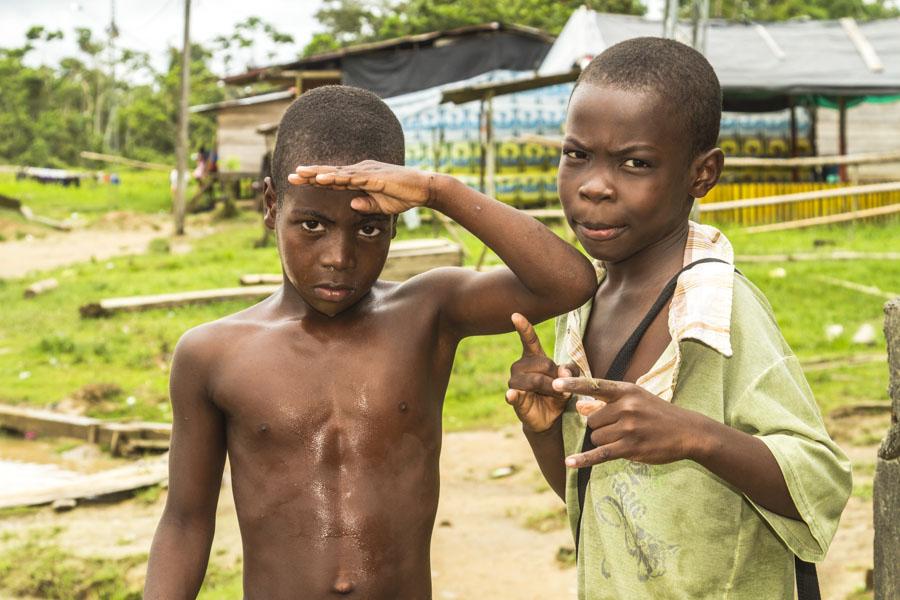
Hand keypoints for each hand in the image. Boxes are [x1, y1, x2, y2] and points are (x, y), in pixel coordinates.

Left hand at [288, 160, 435, 213]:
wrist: (424, 189)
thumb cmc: (404, 196)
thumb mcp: (381, 206)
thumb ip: (366, 205)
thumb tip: (352, 206)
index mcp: (361, 176)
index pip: (334, 178)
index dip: (316, 179)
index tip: (298, 180)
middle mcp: (361, 170)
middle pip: (330, 172)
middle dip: (310, 174)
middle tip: (290, 175)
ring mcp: (366, 171)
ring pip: (336, 172)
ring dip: (317, 174)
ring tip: (299, 174)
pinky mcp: (374, 176)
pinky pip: (350, 178)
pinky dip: (334, 178)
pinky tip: (321, 179)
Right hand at [506, 313, 576, 432]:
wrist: (550, 418)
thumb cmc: (558, 394)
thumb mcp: (570, 378)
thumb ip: (571, 370)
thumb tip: (562, 371)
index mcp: (533, 358)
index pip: (528, 340)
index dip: (523, 327)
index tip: (515, 315)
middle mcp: (520, 366)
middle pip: (543, 364)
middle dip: (557, 377)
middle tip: (561, 388)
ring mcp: (515, 382)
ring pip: (536, 380)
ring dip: (550, 390)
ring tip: (553, 396)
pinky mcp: (514, 398)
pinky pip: (514, 394)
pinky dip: (514, 395)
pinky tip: (512, 395)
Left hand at [551, 377, 703, 467]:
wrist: (688, 432)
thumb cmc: (658, 413)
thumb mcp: (635, 399)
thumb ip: (606, 402)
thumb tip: (579, 406)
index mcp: (626, 391)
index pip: (595, 385)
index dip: (573, 385)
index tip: (555, 384)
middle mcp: (626, 407)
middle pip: (591, 420)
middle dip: (599, 427)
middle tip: (620, 428)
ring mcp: (629, 428)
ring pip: (596, 437)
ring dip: (604, 441)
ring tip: (626, 438)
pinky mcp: (631, 448)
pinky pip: (600, 454)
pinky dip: (583, 460)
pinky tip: (569, 463)